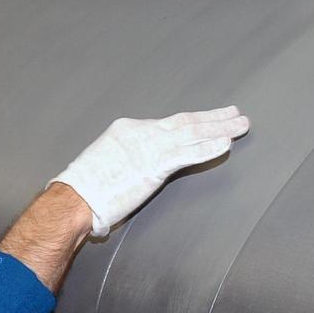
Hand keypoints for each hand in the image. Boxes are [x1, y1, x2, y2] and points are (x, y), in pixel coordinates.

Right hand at [50, 106, 250, 237]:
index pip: (168, 124)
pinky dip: (208, 148)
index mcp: (128, 130)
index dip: (193, 121)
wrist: (73, 198)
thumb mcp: (107, 165)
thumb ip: (128, 165)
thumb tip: (135, 175)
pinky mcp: (154, 165)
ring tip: (240, 125)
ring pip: (191, 134)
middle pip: (185, 122)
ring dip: (219, 129)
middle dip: (213, 118)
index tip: (209, 121)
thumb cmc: (84, 190)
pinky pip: (187, 154)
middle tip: (235, 114)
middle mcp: (141, 132)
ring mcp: (149, 147)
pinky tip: (225, 145)